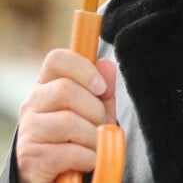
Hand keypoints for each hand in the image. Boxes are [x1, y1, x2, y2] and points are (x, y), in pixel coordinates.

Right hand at [15, 49, 116, 182]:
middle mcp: (32, 103)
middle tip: (99, 123)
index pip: (57, 59)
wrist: (58, 174)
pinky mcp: (30, 158)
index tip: (101, 87)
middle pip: (65, 89)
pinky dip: (88, 157)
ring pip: (67, 122)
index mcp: (47, 84)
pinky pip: (69, 152)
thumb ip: (103, 87)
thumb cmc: (79, 134)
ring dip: (92, 135)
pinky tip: (87, 159)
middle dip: (94, 108)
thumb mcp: (96, 108)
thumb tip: (106, 63)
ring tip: (93, 143)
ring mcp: (28, 130)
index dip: (83, 68)